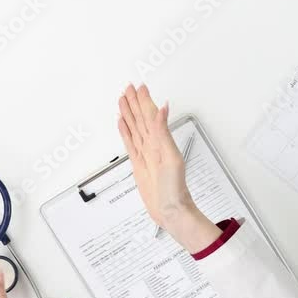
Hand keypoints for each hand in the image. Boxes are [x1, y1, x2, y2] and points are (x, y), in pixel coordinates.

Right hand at [117, 84, 220, 253]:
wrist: (171, 210)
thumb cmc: (175, 188)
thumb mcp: (171, 158)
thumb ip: (164, 132)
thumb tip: (163, 109)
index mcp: (160, 141)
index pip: (150, 115)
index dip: (144, 101)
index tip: (139, 87)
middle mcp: (153, 145)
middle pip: (141, 118)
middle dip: (134, 102)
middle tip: (128, 87)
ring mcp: (146, 154)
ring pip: (135, 128)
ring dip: (129, 113)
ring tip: (122, 99)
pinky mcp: (139, 164)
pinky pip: (130, 143)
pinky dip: (125, 132)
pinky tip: (122, 123)